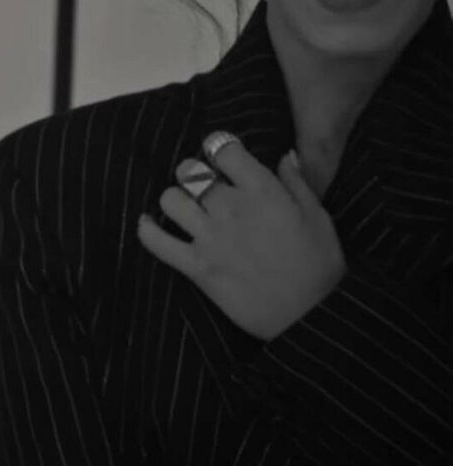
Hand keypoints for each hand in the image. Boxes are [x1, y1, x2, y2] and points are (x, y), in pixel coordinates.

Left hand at [137, 141, 345, 340]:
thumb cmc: (319, 265)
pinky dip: (146, 231)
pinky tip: (148, 223)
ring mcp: (209, 238)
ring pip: (170, 199)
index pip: (222, 148)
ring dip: (175, 199)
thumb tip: (284, 155)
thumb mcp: (318, 216)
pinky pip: (156, 243)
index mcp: (261, 190)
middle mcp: (230, 208)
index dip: (219, 149)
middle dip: (195, 173)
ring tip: (186, 208)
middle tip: (204, 185)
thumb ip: (296, 181)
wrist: (309, 317)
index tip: (223, 158)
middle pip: (190, 171)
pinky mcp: (196, 267)